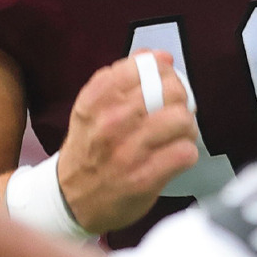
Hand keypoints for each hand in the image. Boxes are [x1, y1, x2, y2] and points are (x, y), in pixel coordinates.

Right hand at [56, 50, 199, 233]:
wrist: (70, 199)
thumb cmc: (89, 149)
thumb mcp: (93, 108)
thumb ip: (122, 79)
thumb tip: (160, 56)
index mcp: (96, 98)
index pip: (145, 66)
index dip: (163, 72)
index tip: (163, 84)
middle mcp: (110, 121)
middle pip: (171, 90)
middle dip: (180, 100)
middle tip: (175, 112)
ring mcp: (127, 151)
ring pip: (181, 119)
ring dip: (186, 128)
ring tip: (178, 135)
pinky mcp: (144, 177)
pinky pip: (185, 153)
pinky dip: (187, 154)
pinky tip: (175, 156)